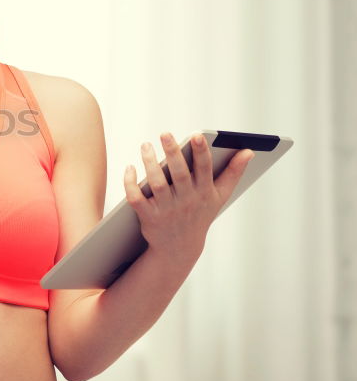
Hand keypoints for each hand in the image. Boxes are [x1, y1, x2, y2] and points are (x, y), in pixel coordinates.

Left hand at [124, 132, 254, 259]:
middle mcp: (186, 200)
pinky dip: (130, 183)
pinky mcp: (148, 216)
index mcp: (204, 192)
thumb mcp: (220, 196)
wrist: (179, 247)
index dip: (201, 152)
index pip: (204, 168)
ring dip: (150, 163)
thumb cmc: (200, 214)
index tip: (196, 135)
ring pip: (156, 183)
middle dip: (173, 152)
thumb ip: (233, 173)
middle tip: (165, 133)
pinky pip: (137, 197)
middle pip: (179, 173)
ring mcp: (166, 209)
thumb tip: (249, 151)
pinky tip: (130, 168)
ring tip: (146, 145)